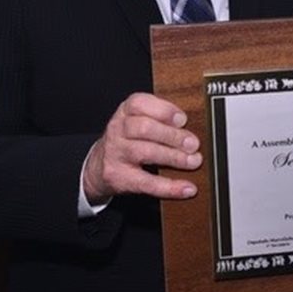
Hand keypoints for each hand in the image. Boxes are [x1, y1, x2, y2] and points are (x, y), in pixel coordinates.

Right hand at [82, 93, 201, 202]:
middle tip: (194, 144)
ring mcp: (116, 154)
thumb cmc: (128, 140)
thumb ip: (160, 119)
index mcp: (125, 112)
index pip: (139, 103)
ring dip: (174, 157)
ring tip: (194, 161)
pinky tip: (187, 188)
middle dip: (173, 136)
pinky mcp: (119, 177)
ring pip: (145, 152)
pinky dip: (170, 187)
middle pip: (144, 128)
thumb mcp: (137, 122)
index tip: (182, 119)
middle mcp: (117, 130)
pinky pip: (147, 183)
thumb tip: (191, 130)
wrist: (98, 166)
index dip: (163, 110)